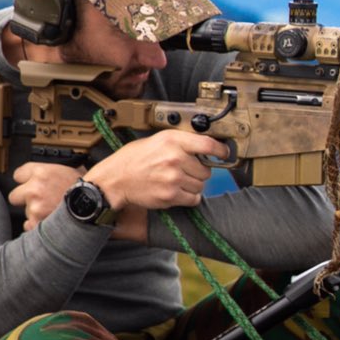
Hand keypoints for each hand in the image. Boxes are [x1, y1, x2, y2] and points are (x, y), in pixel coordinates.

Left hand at [9, 162, 83, 230]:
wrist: (97, 206)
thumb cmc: (88, 189)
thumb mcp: (72, 169)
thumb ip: (55, 171)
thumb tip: (51, 172)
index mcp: (42, 172)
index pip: (18, 175)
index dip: (26, 180)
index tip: (30, 184)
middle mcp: (35, 188)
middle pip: (14, 196)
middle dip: (25, 199)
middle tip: (41, 200)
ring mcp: (35, 207)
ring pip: (25, 212)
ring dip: (36, 213)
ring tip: (54, 211)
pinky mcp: (37, 223)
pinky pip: (29, 226)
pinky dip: (38, 226)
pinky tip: (51, 221)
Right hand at [85, 130, 228, 211]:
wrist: (115, 179)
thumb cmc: (134, 159)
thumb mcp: (156, 140)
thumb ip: (181, 142)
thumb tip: (206, 146)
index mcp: (172, 140)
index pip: (208, 144)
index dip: (221, 150)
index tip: (224, 154)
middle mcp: (174, 158)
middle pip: (206, 170)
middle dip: (198, 172)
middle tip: (184, 171)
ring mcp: (173, 178)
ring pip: (201, 185)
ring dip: (193, 185)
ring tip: (176, 181)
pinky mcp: (171, 195)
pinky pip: (194, 198)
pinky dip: (189, 197)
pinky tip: (176, 191)